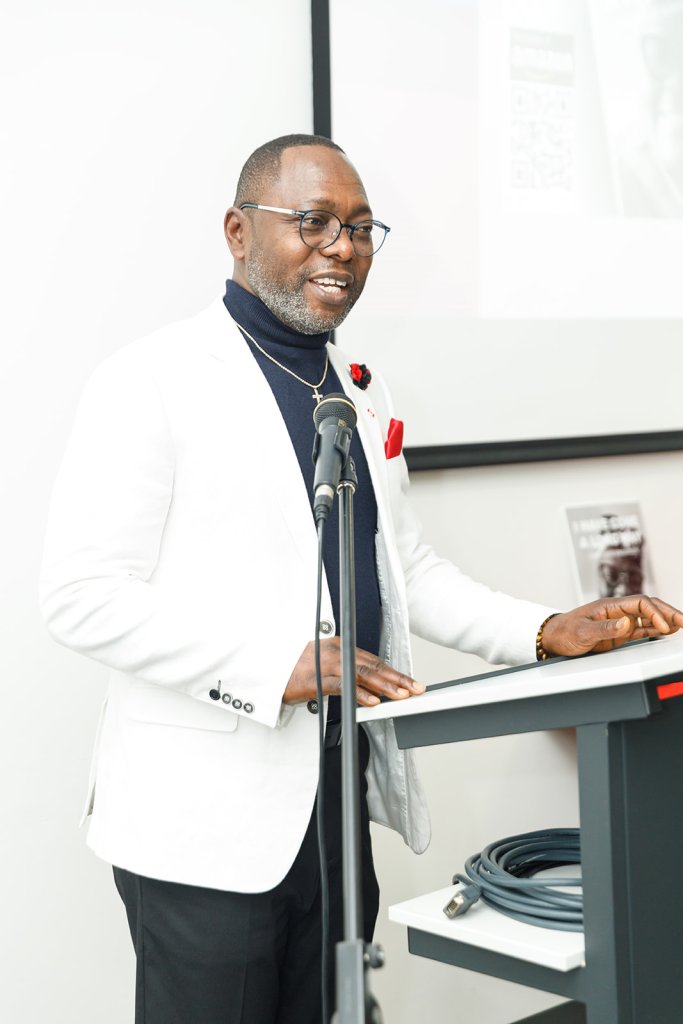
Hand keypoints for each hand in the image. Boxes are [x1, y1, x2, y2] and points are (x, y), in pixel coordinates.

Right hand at [283, 637, 425, 706]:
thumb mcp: (324, 663)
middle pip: (374, 666)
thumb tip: (369, 685)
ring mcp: (327, 664)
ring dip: (385, 686)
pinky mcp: (316, 679)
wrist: (269, 669)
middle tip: (416, 689)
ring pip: (363, 674)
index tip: (410, 681)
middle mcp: (337, 652)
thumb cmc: (295, 668)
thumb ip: (345, 670)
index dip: (394, 672)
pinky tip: (373, 701)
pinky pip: (342, 686)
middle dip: (398, 678)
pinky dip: (359, 694)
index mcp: (340, 646)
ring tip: (402, 696)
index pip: (374, 660)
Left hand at [540, 595, 682, 657]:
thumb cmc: (564, 631)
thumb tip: (626, 622)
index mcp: (609, 606)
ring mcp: (619, 623)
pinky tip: (666, 632)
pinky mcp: (619, 635)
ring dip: (665, 621)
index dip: (654, 613)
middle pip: (648, 608)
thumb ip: (604, 628)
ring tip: (682, 625)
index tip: (663, 626)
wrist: (553, 639)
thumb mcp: (582, 631)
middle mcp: (617, 612)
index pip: (639, 603)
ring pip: (648, 619)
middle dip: (667, 613)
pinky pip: (641, 630)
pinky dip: (655, 630)